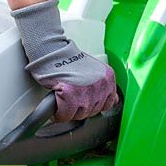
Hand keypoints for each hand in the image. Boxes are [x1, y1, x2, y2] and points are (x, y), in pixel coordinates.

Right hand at [12, 0, 117, 121]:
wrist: (52, 50)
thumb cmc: (68, 58)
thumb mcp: (94, 70)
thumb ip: (103, 85)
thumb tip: (113, 100)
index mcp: (108, 77)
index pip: (109, 103)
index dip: (94, 104)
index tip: (85, 101)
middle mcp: (100, 84)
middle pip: (92, 111)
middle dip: (80, 108)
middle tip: (70, 99)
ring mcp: (86, 91)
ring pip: (79, 115)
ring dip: (69, 111)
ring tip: (63, 101)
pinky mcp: (70, 95)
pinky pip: (65, 114)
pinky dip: (59, 114)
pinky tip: (57, 107)